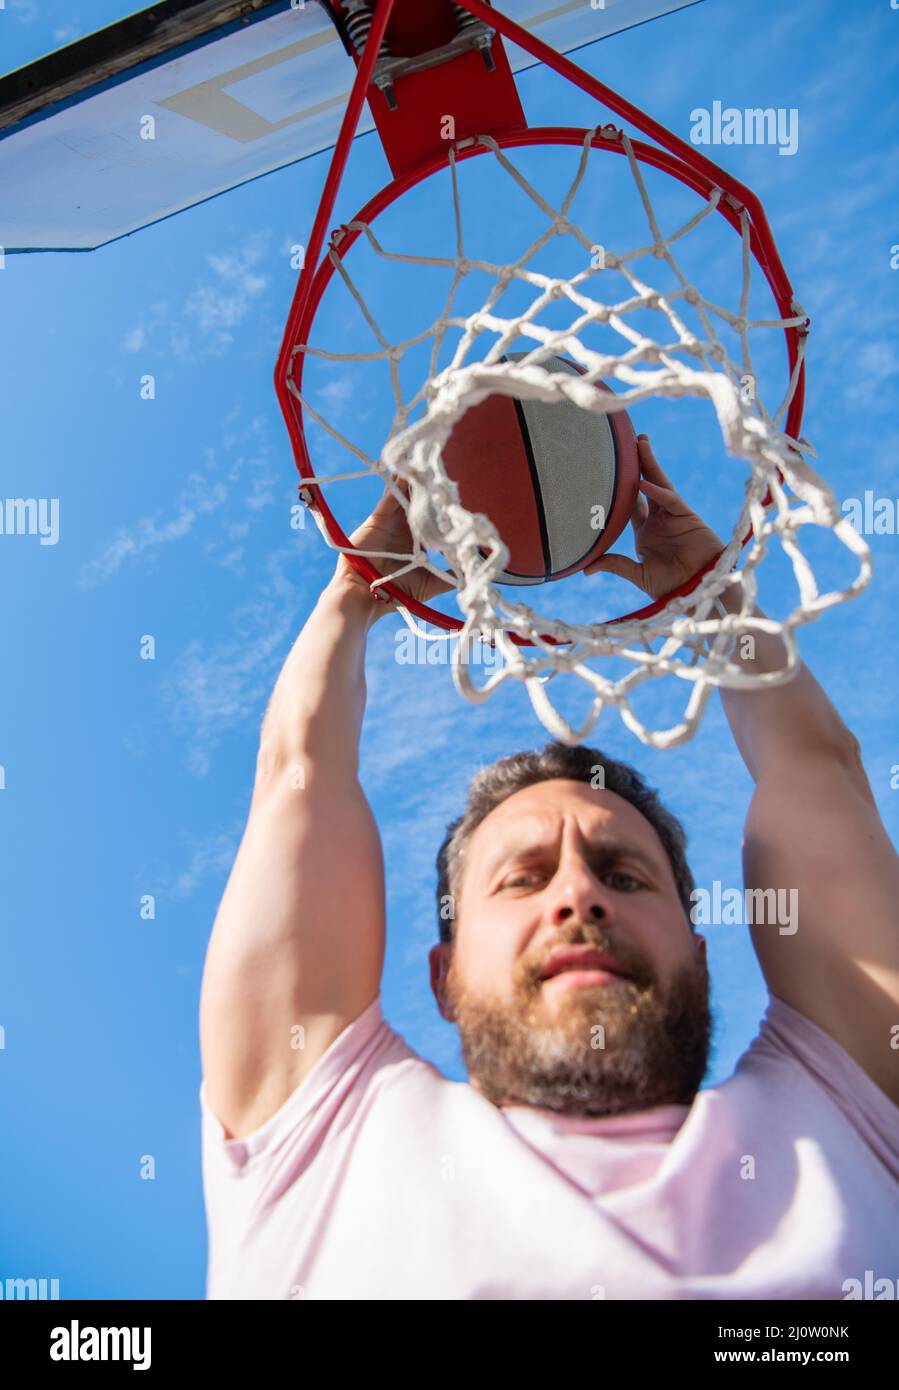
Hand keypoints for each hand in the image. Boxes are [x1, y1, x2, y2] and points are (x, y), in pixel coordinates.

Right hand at [332, 479, 454, 609]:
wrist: (367, 594)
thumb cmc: (398, 592)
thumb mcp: (430, 584)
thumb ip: (449, 575)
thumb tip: (471, 572)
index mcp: (417, 543)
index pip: (433, 521)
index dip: (444, 512)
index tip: (457, 500)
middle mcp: (405, 529)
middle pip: (420, 505)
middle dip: (431, 492)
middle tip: (444, 477)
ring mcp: (392, 521)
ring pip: (406, 497)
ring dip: (416, 483)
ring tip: (428, 466)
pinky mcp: (379, 517)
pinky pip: (390, 496)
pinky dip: (398, 483)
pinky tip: (407, 471)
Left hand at [585, 435, 724, 599]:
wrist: (696, 592)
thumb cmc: (670, 586)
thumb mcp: (637, 574)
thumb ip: (615, 565)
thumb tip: (585, 568)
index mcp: (646, 531)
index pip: (630, 503)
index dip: (620, 486)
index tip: (607, 470)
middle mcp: (659, 519)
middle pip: (646, 484)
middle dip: (638, 463)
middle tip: (627, 441)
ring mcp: (673, 515)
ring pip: (660, 484)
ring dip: (650, 464)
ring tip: (640, 443)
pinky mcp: (687, 517)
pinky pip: (670, 500)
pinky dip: (658, 492)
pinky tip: (644, 483)